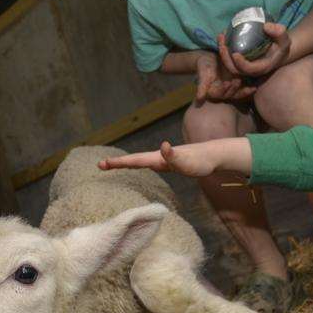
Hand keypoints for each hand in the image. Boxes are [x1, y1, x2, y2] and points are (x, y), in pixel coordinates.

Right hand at [98, 141, 218, 176]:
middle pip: (133, 160)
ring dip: (124, 163)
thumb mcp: (186, 161)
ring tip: (110, 165)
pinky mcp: (166, 164)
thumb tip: (163, 145)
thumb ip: (174, 156)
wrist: (212, 156)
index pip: (135, 160)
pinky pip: (147, 164)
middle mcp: (157, 158)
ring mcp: (161, 160)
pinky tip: (134, 167)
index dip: (119, 162)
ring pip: (138, 161)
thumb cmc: (199, 161)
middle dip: (116, 162)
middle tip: (100, 164)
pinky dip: (136, 165)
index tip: (104, 163)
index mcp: (158, 158)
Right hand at [195, 52, 256, 103]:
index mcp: (212, 92)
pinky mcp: (237, 85)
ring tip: (249, 88)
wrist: (211, 57)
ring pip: (237, 94)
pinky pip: (243, 89)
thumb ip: (202, 86)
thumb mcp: (203, 73)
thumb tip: (199, 98)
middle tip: (237, 80)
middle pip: (229, 95)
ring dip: (243, 92)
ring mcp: (230, 89)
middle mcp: (222, 93)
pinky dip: (248, 89)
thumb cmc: (205, 65)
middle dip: (234, 90)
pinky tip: (255, 87)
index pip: (218, 94)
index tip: (226, 83)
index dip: (222, 90)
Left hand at [218, 22, 290, 77]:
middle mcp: (250, 69)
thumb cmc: (281, 45)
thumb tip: (266, 26)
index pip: (248, 69)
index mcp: (261, 68)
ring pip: (228, 63)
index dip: (240, 64)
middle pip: (234, 69)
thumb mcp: (285, 39)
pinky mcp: (239, 60)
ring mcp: (243, 66)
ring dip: (222, 52)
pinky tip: (223, 35)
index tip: (235, 53)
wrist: (278, 50)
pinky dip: (224, 47)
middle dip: (225, 58)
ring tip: (221, 36)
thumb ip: (279, 33)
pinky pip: (228, 57)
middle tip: (223, 44)